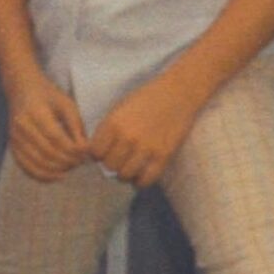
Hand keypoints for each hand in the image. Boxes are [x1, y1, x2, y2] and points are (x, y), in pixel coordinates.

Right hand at [5, 74, 88, 181]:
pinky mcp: (12, 146)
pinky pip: (26, 167)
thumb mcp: (66, 104)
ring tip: (71, 166)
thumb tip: (85, 150)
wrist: (21, 90)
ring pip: (37, 163)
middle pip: (47, 152)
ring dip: (58, 170)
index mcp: (36, 112)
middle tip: (81, 161)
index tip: (85, 153)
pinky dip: (43, 175)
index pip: (55, 137)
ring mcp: (14, 138)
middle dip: (67, 160)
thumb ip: (76, 126)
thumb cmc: (48, 95)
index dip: (72, 149)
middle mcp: (22, 126)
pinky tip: (58, 176)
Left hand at [91, 77, 205, 186]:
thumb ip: (108, 128)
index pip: (95, 152)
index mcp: (114, 122)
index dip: (98, 154)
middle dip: (111, 164)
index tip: (104, 152)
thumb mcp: (121, 107)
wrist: (179, 92)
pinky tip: (140, 174)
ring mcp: (146, 147)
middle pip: (109, 165)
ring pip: (124, 175)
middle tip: (118, 159)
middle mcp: (128, 137)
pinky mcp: (163, 155)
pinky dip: (139, 181)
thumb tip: (97, 151)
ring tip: (129, 167)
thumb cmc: (147, 97)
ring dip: (124, 173)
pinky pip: (145, 180)